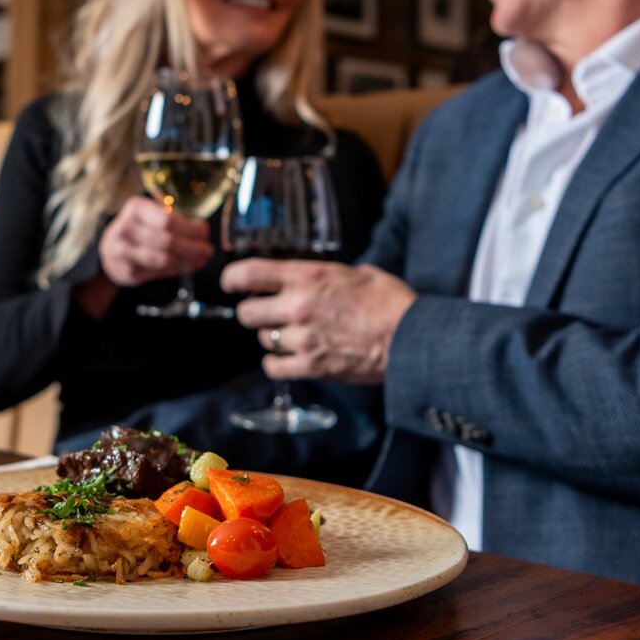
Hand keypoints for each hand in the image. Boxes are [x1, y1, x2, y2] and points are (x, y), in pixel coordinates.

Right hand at [98, 196, 213, 288]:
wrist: (111, 250)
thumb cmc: (139, 228)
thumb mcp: (150, 213)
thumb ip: (172, 216)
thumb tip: (201, 228)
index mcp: (136, 208)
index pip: (168, 220)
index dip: (190, 228)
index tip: (204, 231)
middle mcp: (125, 228)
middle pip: (167, 241)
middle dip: (192, 247)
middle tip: (207, 249)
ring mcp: (123, 252)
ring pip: (163, 259)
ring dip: (187, 261)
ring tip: (202, 259)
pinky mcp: (127, 272)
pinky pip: (158, 272)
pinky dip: (177, 270)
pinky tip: (188, 266)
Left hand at [222, 258, 415, 383]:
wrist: (409, 338)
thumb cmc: (390, 303)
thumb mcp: (358, 272)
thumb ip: (328, 274)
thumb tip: (317, 277)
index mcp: (307, 277)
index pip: (249, 273)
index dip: (232, 279)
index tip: (230, 283)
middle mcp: (298, 305)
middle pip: (246, 312)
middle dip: (253, 312)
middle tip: (265, 314)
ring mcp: (302, 337)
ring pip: (263, 339)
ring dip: (272, 337)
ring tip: (292, 335)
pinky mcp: (310, 365)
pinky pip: (274, 367)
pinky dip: (277, 364)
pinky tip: (288, 358)